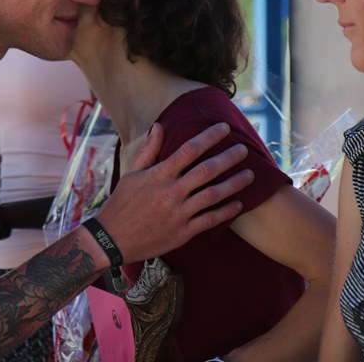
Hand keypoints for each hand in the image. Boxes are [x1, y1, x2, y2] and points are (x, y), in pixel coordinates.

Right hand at [95, 122, 252, 263]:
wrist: (113, 238)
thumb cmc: (122, 203)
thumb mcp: (132, 173)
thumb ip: (149, 150)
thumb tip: (159, 126)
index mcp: (159, 175)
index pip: (189, 150)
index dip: (209, 137)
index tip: (224, 128)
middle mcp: (172, 192)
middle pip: (207, 170)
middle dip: (228, 158)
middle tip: (244, 149)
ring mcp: (179, 213)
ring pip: (213, 195)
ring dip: (234, 183)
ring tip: (250, 175)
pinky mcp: (183, 232)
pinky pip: (210, 220)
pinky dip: (226, 212)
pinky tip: (239, 204)